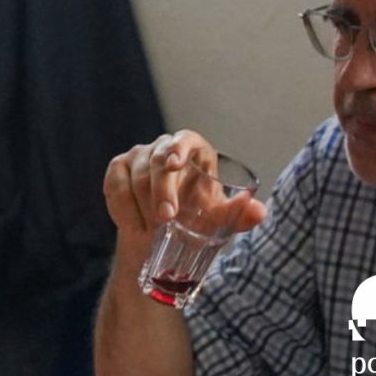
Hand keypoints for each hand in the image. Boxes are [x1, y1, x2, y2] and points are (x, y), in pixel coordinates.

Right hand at [101, 131, 266, 260]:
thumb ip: (238, 215)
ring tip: (153, 231)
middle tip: (166, 219)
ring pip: (136, 177)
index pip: (185, 139)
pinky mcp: (118, 169)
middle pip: (157, 161)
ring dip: (144, 207)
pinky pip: (116, 188)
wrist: (161, 236)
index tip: (174, 164)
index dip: (179, 148)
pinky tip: (135, 226)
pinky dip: (125, 210)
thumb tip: (259, 212)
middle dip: (161, 191)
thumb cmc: (195, 219)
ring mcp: (138, 156)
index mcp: (194, 151)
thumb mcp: (218, 220)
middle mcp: (164, 147)